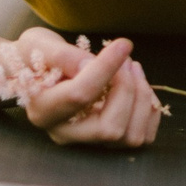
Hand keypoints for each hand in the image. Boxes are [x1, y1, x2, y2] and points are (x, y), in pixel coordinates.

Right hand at [9, 29, 164, 147]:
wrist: (37, 71)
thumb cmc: (36, 56)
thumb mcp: (38, 45)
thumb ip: (61, 55)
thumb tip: (89, 64)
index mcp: (42, 111)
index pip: (80, 96)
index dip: (106, 68)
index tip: (122, 43)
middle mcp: (65, 134)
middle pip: (109, 128)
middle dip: (127, 89)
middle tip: (126, 59)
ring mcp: (88, 141)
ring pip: (130, 137)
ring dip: (141, 97)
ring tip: (132, 67)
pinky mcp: (109, 141)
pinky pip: (143, 137)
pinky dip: (149, 109)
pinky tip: (139, 85)